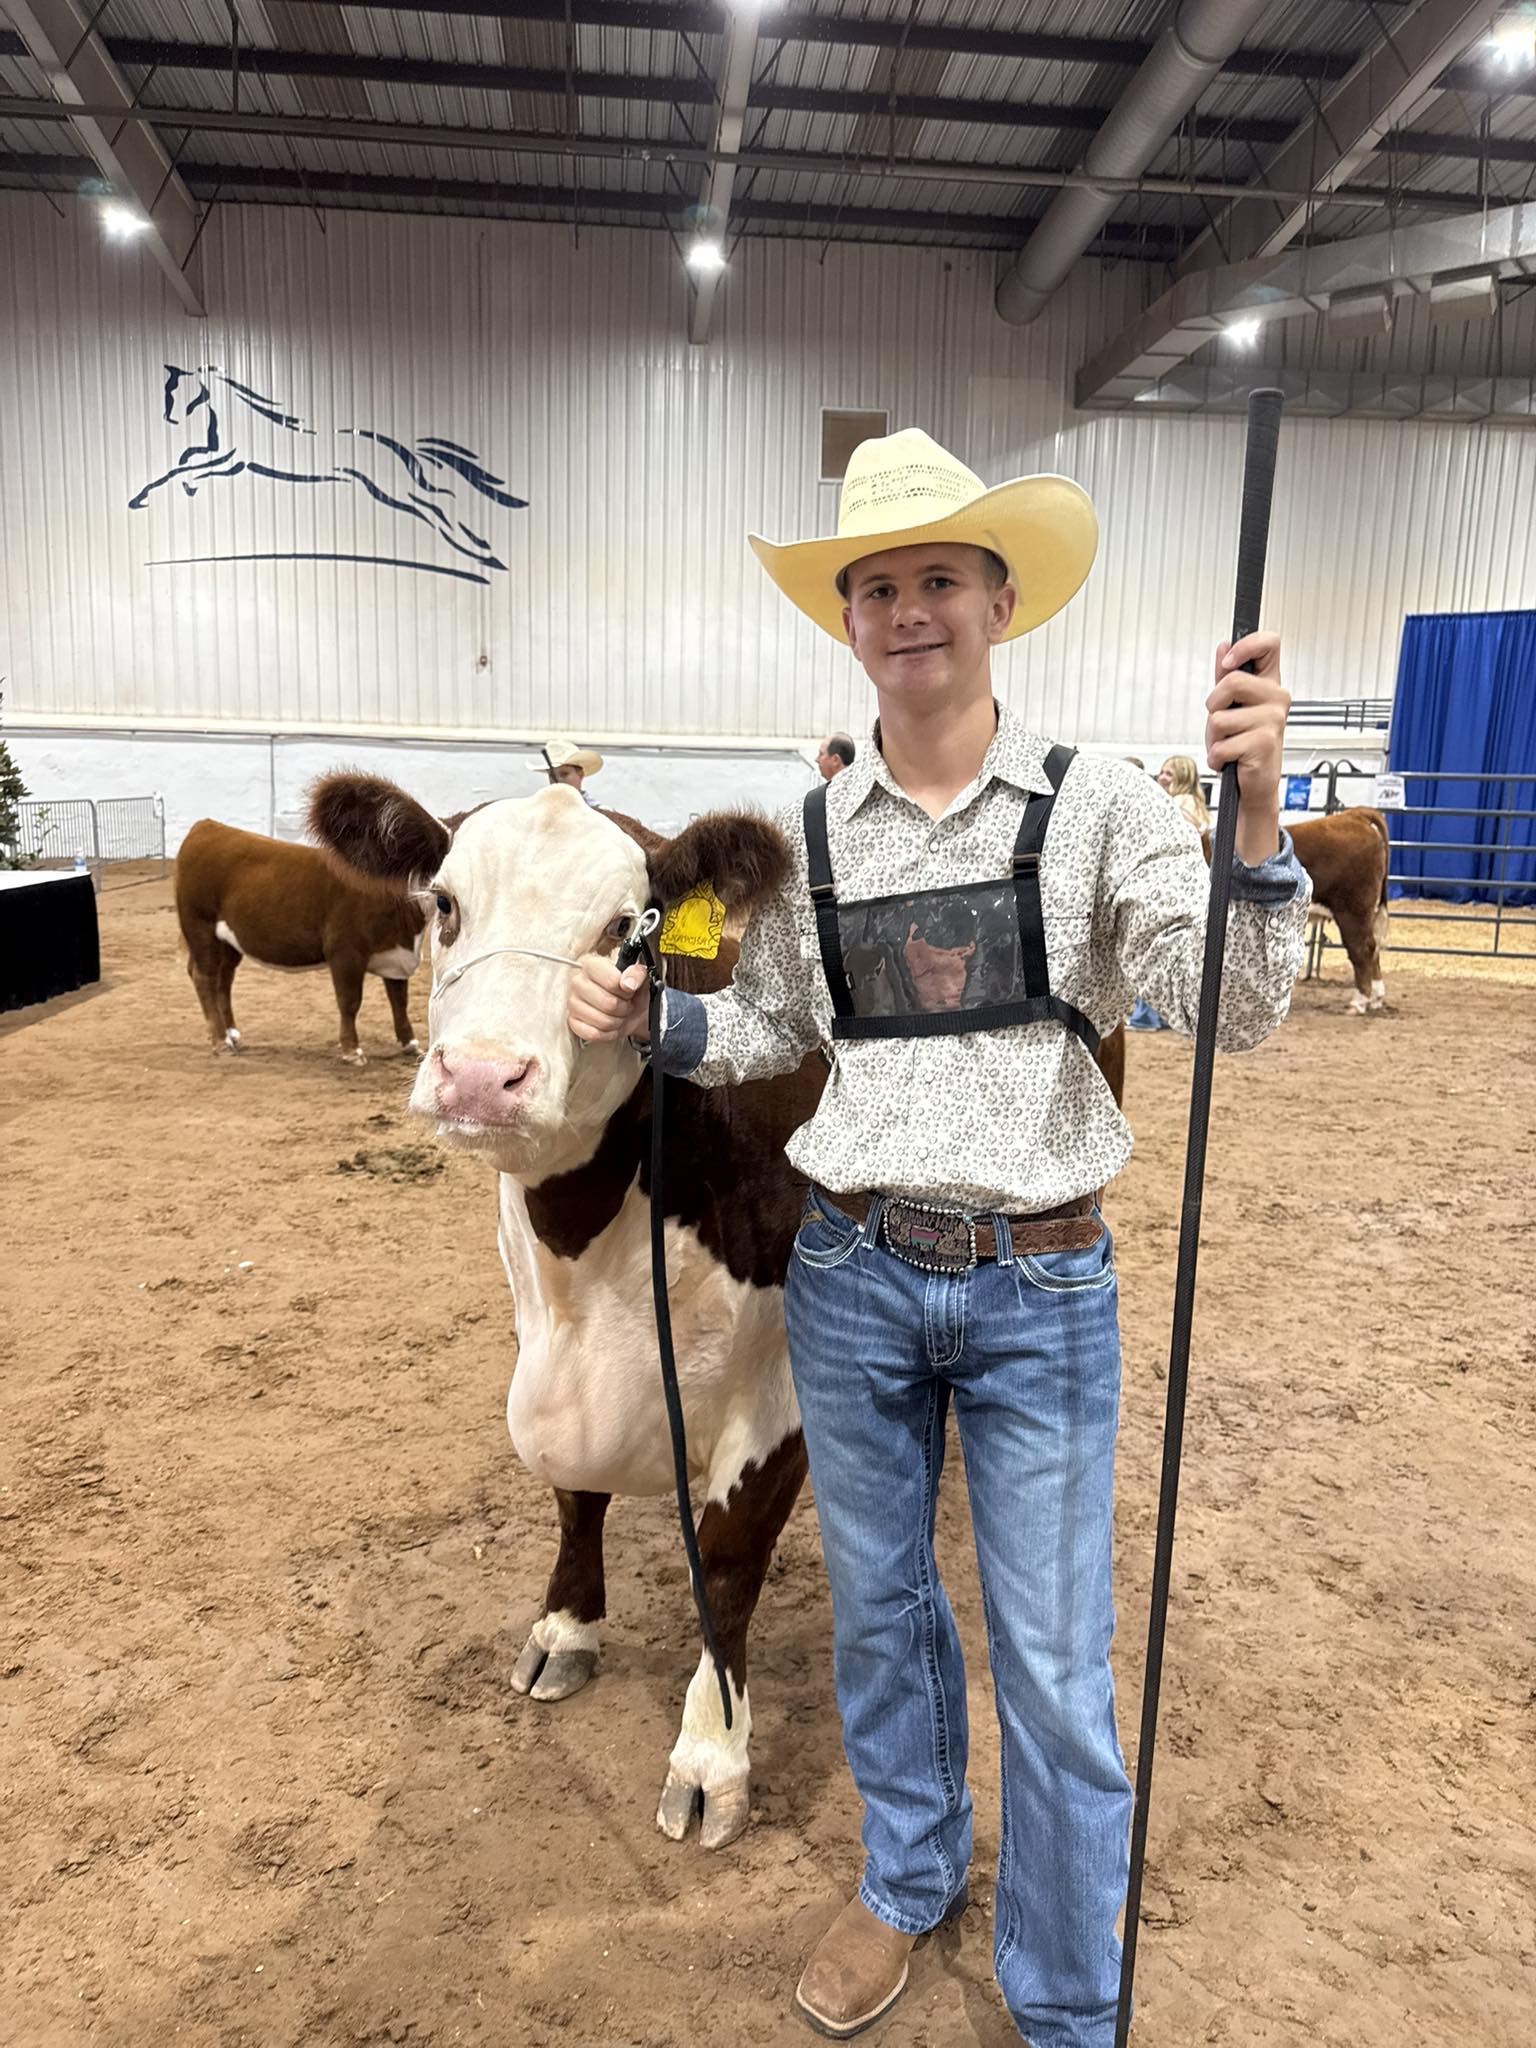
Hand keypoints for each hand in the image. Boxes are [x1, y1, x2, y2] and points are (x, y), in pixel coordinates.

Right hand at [568, 957, 651, 1042]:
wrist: (629, 1007)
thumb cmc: (629, 990)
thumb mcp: (638, 977)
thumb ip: (636, 974)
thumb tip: (628, 983)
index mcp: (591, 966)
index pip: (611, 982)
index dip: (626, 990)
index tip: (628, 990)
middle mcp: (577, 982)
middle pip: (608, 1004)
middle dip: (624, 1008)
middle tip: (625, 1004)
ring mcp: (572, 1003)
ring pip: (602, 1021)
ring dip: (617, 1021)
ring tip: (618, 1013)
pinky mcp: (572, 1022)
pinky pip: (593, 1034)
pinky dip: (607, 1033)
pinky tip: (610, 1025)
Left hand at [1206, 631, 1288, 863]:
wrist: (1253, 786)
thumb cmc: (1243, 747)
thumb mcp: (1231, 708)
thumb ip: (1226, 677)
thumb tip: (1222, 646)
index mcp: (1269, 684)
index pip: (1269, 644)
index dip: (1246, 645)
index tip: (1227, 661)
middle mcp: (1276, 698)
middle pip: (1231, 681)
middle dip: (1213, 706)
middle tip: (1222, 725)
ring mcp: (1273, 720)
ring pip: (1219, 717)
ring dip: (1214, 738)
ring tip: (1228, 746)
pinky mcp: (1264, 743)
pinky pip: (1222, 744)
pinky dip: (1217, 757)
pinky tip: (1231, 761)